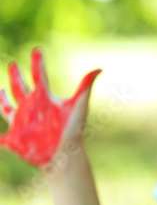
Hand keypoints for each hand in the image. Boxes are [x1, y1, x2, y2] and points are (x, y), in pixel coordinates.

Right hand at [0, 48, 99, 166]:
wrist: (66, 154)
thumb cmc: (73, 130)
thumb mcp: (78, 107)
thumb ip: (85, 87)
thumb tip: (99, 68)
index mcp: (45, 98)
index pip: (39, 77)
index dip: (37, 64)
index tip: (38, 50)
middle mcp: (33, 107)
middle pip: (21, 89)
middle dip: (16, 77)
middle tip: (12, 64)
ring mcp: (23, 121)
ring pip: (8, 107)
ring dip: (2, 99)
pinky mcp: (16, 135)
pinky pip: (1, 135)